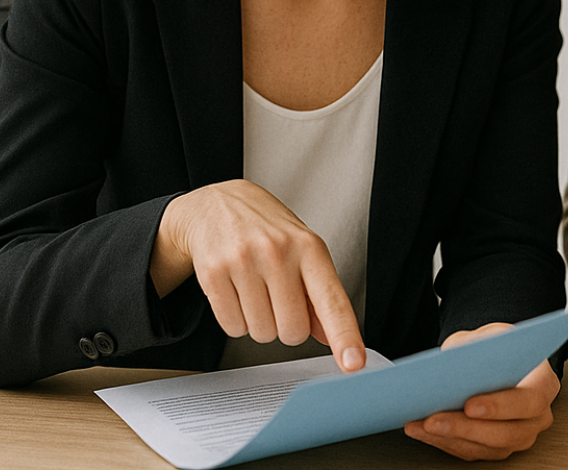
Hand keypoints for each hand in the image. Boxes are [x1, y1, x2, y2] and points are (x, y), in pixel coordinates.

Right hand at [151, 180, 365, 370]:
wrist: (216, 204)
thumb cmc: (266, 230)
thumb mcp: (301, 250)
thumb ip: (319, 294)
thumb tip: (331, 337)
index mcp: (308, 247)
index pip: (331, 300)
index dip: (344, 336)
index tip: (354, 363)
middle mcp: (277, 251)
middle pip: (292, 331)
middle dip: (285, 326)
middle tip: (276, 298)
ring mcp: (243, 260)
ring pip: (261, 333)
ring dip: (259, 323)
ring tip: (253, 289)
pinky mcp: (213, 271)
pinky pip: (233, 327)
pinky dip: (235, 320)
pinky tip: (235, 291)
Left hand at [404, 323, 558, 460]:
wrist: (497, 359)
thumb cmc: (497, 347)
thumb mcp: (487, 335)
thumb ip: (473, 347)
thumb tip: (448, 365)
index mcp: (543, 384)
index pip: (528, 401)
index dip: (499, 406)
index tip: (469, 404)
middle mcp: (537, 417)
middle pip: (506, 432)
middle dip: (465, 427)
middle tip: (433, 419)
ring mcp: (520, 436)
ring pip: (487, 447)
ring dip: (449, 437)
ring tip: (420, 424)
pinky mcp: (497, 447)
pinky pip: (472, 451)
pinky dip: (444, 441)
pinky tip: (420, 429)